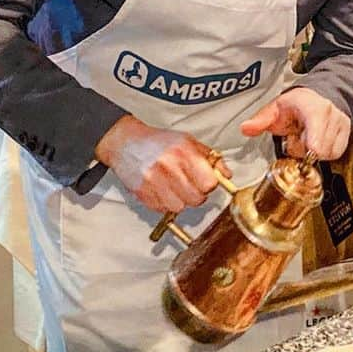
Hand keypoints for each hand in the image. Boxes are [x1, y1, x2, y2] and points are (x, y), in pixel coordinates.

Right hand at [94, 115, 228, 213]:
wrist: (126, 143)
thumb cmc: (159, 142)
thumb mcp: (189, 142)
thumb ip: (211, 159)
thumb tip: (226, 175)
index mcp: (184, 153)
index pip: (209, 183)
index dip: (210, 184)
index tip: (206, 181)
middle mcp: (169, 167)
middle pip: (196, 199)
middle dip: (197, 194)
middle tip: (191, 185)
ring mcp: (153, 182)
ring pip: (179, 208)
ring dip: (181, 201)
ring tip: (176, 188)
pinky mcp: (142, 193)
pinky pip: (162, 209)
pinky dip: (165, 203)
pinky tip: (163, 190)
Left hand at [241, 87, 351, 160]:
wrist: (323, 95)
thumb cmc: (300, 102)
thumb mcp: (276, 107)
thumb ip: (261, 119)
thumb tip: (246, 128)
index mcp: (314, 109)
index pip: (317, 134)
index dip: (310, 146)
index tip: (303, 149)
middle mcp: (332, 117)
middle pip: (319, 150)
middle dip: (303, 149)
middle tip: (296, 136)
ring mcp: (341, 126)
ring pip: (327, 154)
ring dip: (313, 152)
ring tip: (306, 137)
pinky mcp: (346, 136)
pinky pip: (334, 154)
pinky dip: (323, 152)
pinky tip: (316, 141)